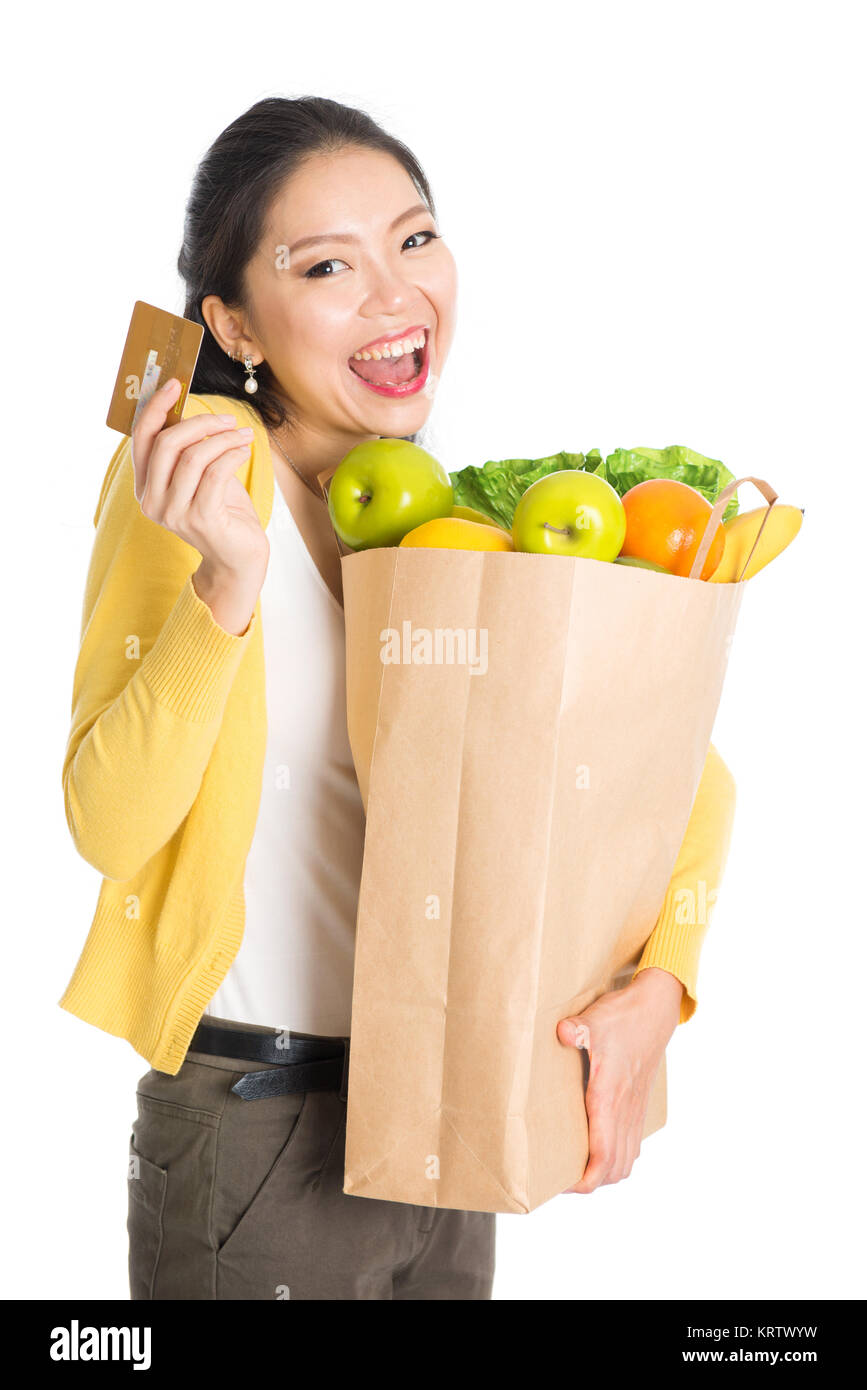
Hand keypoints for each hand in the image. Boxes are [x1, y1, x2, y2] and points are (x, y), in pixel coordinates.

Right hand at [131, 378, 268, 583]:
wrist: (238, 556)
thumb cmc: (221, 511)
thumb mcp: (198, 475)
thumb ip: (186, 449)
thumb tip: (185, 407)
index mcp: (144, 487)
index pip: (142, 438)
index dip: (156, 407)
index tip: (176, 384)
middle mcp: (152, 501)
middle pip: (167, 443)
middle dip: (200, 423)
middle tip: (228, 419)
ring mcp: (174, 513)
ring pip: (194, 456)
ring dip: (223, 438)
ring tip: (243, 435)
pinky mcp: (201, 518)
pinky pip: (215, 472)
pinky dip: (232, 454)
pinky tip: (245, 450)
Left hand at [556, 967, 683, 1192]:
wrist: (655, 1010)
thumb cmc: (623, 1016)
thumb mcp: (595, 1020)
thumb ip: (577, 1029)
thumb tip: (563, 1033)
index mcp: (610, 1098)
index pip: (602, 1156)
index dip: (584, 1179)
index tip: (563, 1183)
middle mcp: (625, 1111)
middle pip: (614, 1169)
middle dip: (590, 1182)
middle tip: (562, 1178)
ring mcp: (635, 1109)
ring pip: (626, 1161)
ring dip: (605, 1173)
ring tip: (579, 1169)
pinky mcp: (639, 1104)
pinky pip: (632, 1145)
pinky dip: (617, 1158)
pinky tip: (602, 1150)